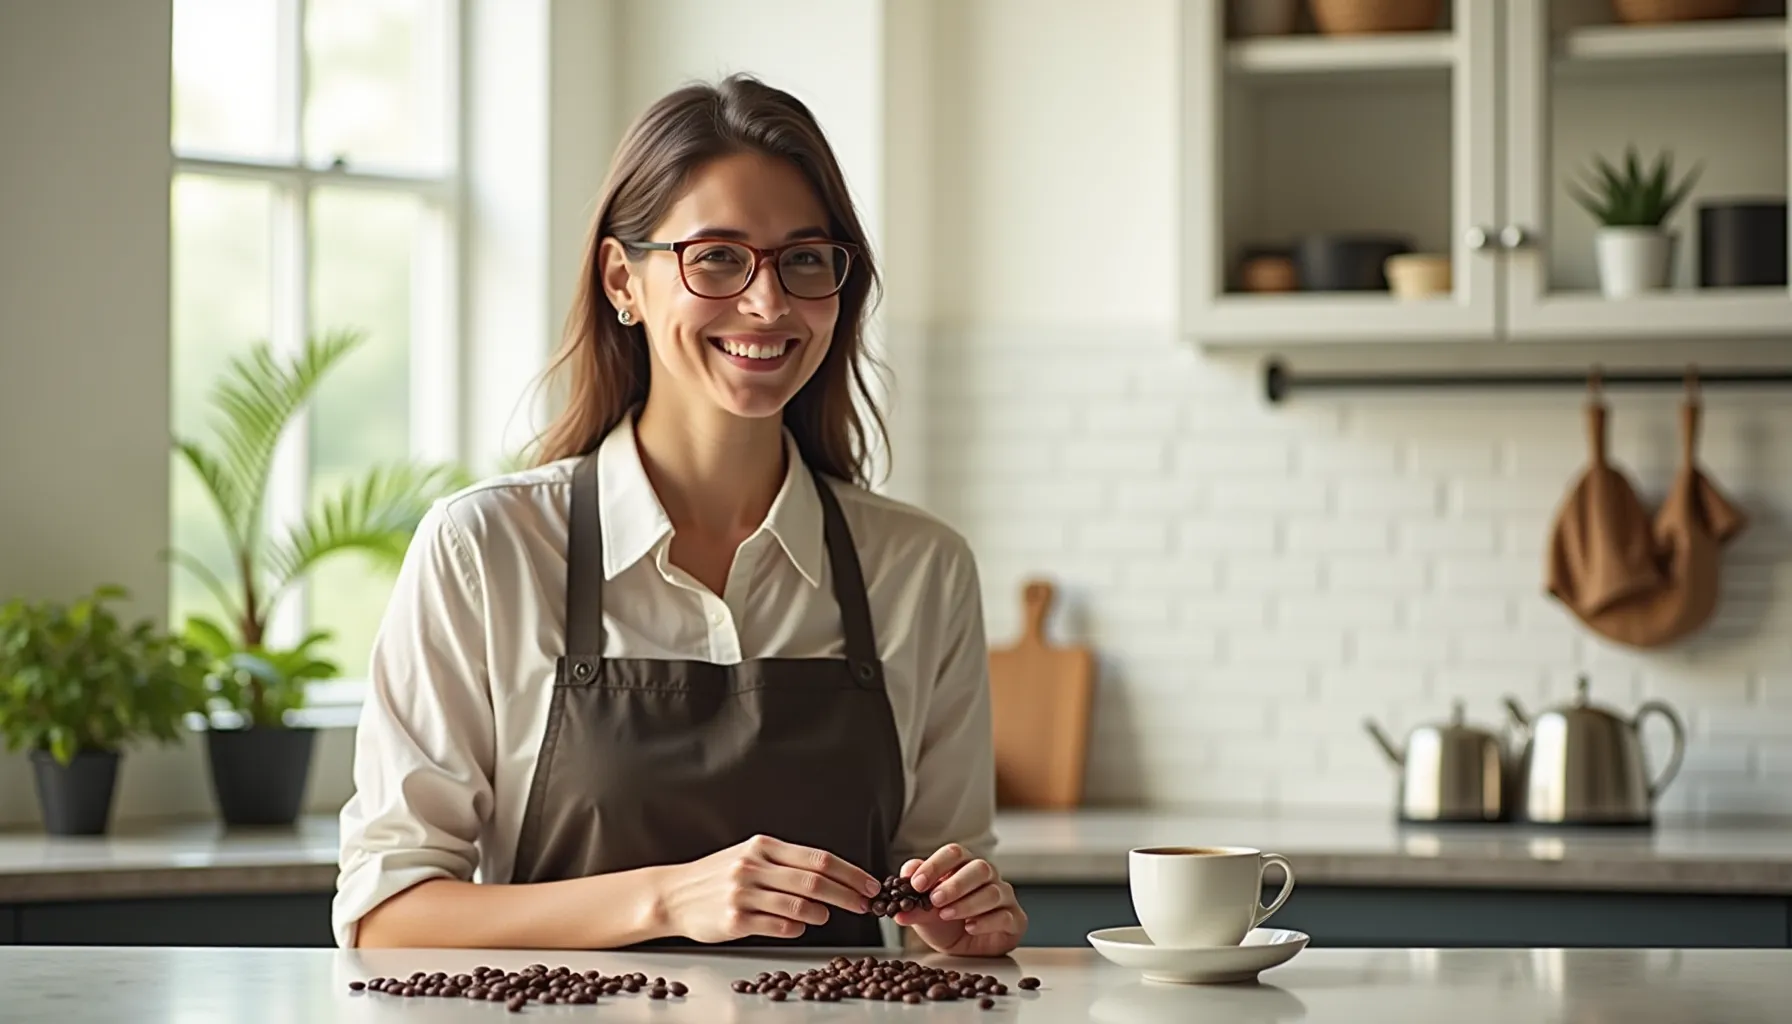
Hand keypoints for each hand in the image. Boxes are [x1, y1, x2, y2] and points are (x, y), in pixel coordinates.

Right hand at [653, 834, 880, 943]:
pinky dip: (795, 929)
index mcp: (763, 847)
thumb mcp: (750, 856)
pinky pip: (778, 927)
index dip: (851, 873)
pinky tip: (798, 927)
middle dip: (847, 895)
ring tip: (826, 916)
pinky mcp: (735, 921)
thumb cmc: (718, 876)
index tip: (871, 885)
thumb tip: (831, 876)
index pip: (819, 858)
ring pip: (799, 906)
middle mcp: (754, 867)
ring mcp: (743, 894)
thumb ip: (786, 864)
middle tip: (865, 905)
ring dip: (821, 914)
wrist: (673, 894)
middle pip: (815, 881)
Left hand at [891, 843, 1026, 955]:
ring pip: (993, 892)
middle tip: (935, 899)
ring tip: (946, 914)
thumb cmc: (945, 921)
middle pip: (979, 868)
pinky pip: (1005, 916)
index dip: (935, 865)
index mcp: (964, 866)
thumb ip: (913, 902)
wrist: (964, 947)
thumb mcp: (924, 911)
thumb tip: (897, 896)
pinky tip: (970, 927)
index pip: (954, 853)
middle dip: (955, 884)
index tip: (916, 882)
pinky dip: (986, 921)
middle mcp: (988, 877)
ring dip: (967, 903)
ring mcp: (1004, 897)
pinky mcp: (1015, 920)